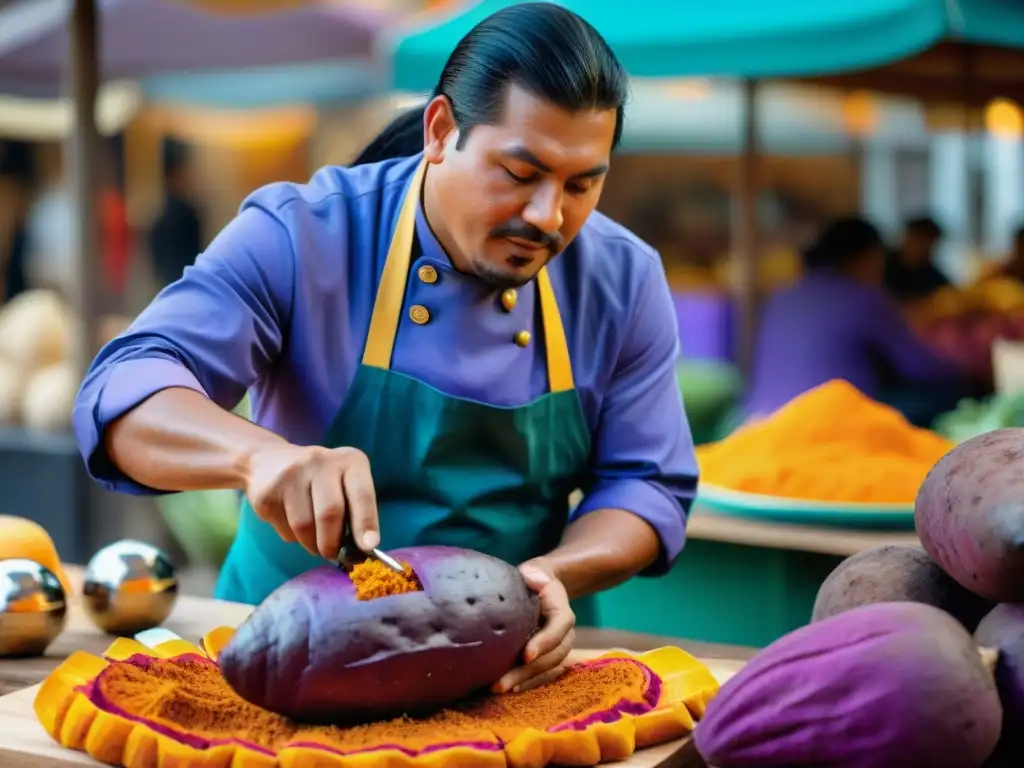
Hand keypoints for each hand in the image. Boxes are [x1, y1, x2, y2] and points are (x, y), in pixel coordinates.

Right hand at [244, 444, 378, 559]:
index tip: (369, 546)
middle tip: (332, 554)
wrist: (268, 461)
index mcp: (350, 461)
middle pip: (330, 513)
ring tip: (313, 539)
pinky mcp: (267, 492)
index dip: (366, 522)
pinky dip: (292, 537)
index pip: (362, 494)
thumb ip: (355, 511)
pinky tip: (290, 521)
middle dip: (333, 543)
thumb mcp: (344, 484)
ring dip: (312, 544)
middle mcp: (321, 461)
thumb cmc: (319, 481)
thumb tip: (363, 549)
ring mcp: (291, 474)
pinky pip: (285, 530)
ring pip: (304, 526)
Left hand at [492, 558, 575, 693]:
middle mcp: (565, 635)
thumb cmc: (534, 580)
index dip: (544, 642)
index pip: (557, 629)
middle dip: (527, 672)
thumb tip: (532, 576)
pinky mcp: (547, 658)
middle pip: (551, 656)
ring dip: (523, 682)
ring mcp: (557, 649)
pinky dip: (524, 683)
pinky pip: (540, 674)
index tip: (525, 655)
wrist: (542, 589)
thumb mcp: (535, 572)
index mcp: (563, 613)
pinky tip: (506, 689)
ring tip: (498, 689)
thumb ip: (534, 573)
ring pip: (545, 669)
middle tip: (500, 684)